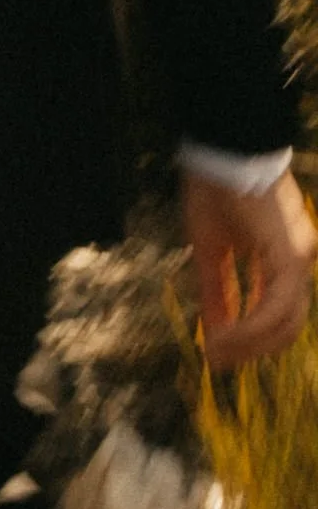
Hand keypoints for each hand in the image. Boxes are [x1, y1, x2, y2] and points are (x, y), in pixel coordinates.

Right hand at [184, 170, 317, 368]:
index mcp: (283, 259)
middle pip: (286, 326)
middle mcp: (300, 262)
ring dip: (251, 343)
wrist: (223, 148)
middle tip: (216, 360)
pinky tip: (224, 332)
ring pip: (287, 322)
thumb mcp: (209, 247)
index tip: (215, 353)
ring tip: (215, 351)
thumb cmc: (215, 190)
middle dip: (251, 349)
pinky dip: (252, 325)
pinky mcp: (290, 255)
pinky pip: (276, 305)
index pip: (275, 312)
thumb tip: (212, 334)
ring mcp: (300, 259)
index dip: (248, 337)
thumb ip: (214, 290)